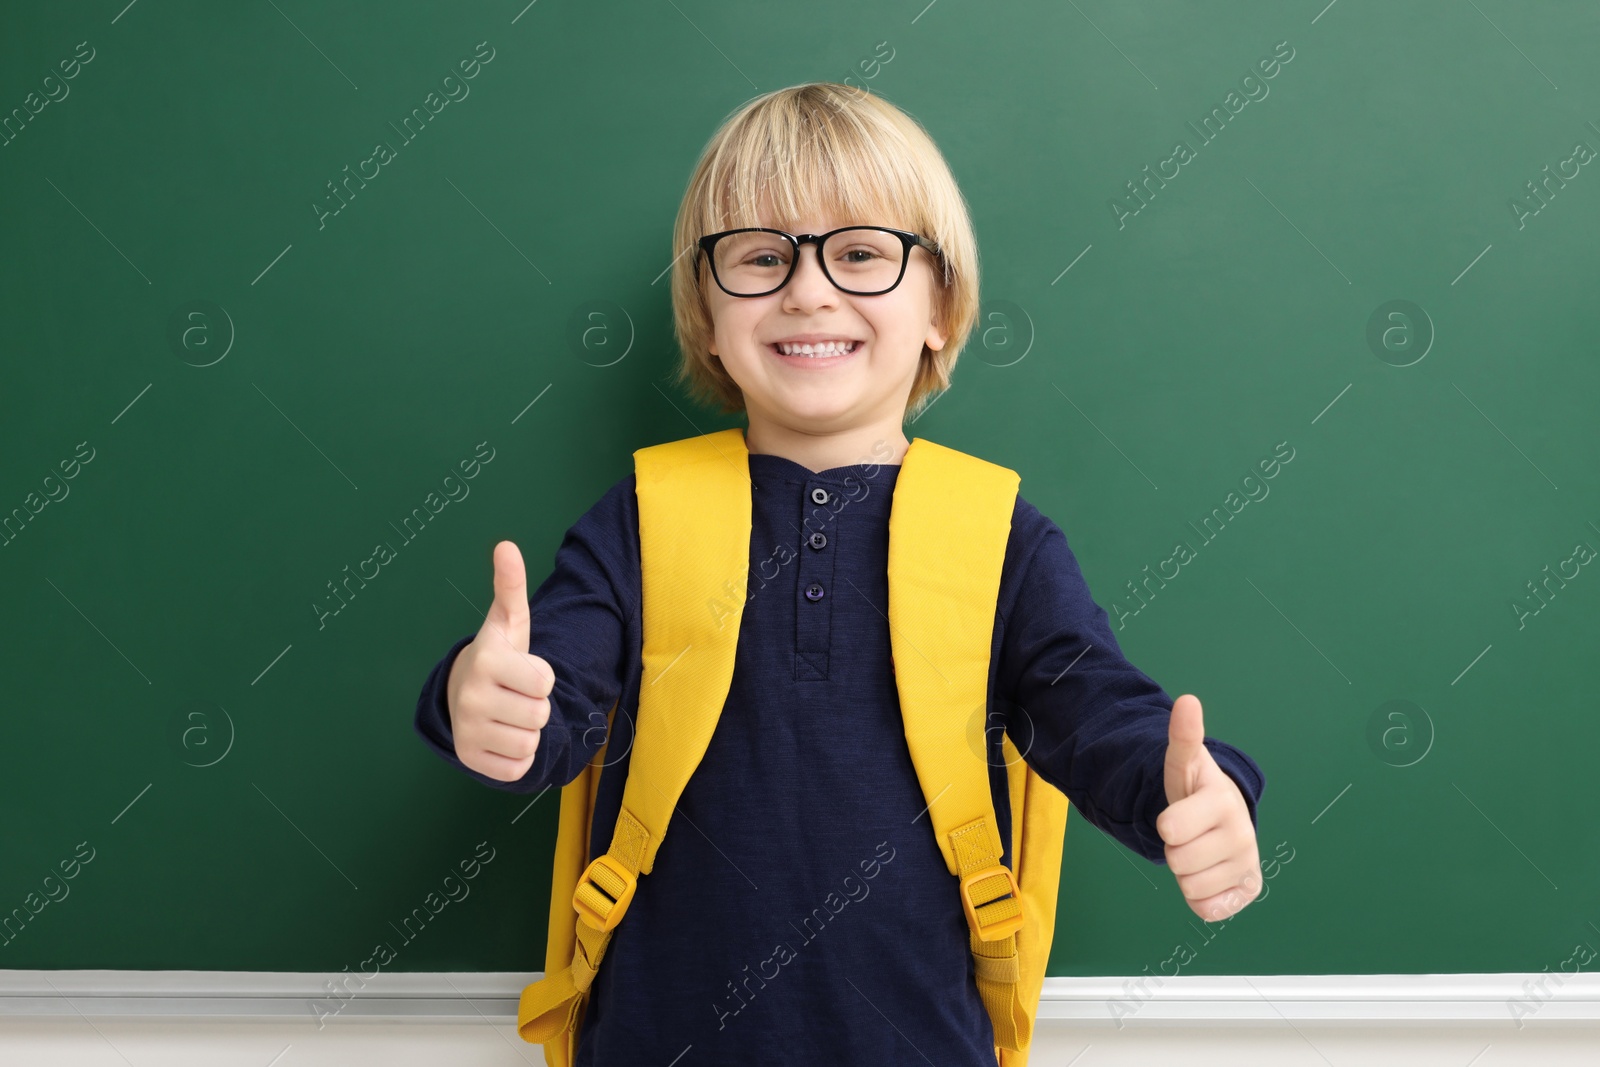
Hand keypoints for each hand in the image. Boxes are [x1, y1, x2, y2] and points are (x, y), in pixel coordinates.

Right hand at [445, 540, 555, 781]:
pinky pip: (518, 768)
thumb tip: (507, 545)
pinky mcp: (470, 760)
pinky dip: (518, 757)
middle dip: (537, 706)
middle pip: (540, 715)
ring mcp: (467, 731)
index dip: (542, 677)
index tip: (523, 671)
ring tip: (510, 714)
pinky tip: (502, 736)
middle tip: (516, 695)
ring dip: (529, 732)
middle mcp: (470, 697)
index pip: (545, 682)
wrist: (461, 694)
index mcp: (485, 661)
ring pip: (530, 743)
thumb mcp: (508, 622)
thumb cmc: (499, 657)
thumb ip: (511, 585)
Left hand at [1156, 694, 1261, 921]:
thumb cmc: (1197, 791)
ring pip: (1190, 887)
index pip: (1169, 829)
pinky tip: (1208, 875)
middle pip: (1176, 861)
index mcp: (1223, 802)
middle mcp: (1243, 835)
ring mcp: (1248, 865)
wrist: (1221, 819)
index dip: (1165, 823)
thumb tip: (1187, 700)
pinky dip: (1201, 898)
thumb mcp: (1185, 763)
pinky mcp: (1248, 891)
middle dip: (1174, 849)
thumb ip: (1183, 735)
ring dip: (1186, 873)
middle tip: (1188, 834)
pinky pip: (1208, 910)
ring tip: (1198, 850)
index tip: (1178, 814)